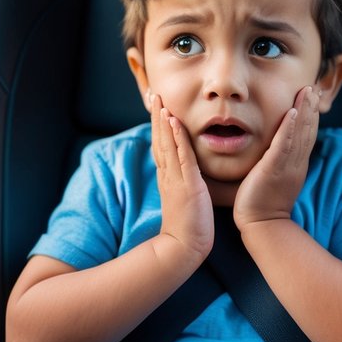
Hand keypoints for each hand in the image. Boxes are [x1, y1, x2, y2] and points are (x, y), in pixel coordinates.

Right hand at [150, 93, 213, 260]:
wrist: (183, 248)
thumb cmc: (188, 227)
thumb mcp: (184, 200)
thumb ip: (183, 185)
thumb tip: (187, 176)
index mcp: (168, 177)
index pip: (161, 146)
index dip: (158, 126)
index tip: (156, 107)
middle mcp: (168, 174)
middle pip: (159, 139)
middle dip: (155, 116)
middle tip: (152, 93)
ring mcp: (175, 178)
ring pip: (167, 143)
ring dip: (162, 120)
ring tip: (159, 99)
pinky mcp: (186, 184)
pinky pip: (181, 155)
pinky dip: (176, 137)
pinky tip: (173, 121)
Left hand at [233, 85, 318, 229]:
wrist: (262, 225)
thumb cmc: (263, 203)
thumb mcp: (276, 179)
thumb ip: (278, 163)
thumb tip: (277, 151)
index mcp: (296, 164)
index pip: (306, 135)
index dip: (311, 115)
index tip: (312, 96)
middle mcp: (295, 162)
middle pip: (308, 130)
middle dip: (311, 107)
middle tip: (314, 86)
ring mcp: (287, 165)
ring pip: (300, 133)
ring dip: (305, 110)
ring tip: (308, 90)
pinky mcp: (274, 169)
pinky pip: (284, 145)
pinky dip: (290, 128)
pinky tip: (293, 112)